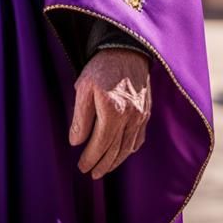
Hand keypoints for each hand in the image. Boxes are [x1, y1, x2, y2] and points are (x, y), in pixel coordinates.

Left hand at [68, 47, 150, 177]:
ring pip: (128, 148)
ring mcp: (141, 116)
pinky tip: (122, 153)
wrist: (127, 49)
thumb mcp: (83, 87)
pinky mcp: (146, 112)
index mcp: (112, 110)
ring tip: (104, 169)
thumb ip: (80, 117)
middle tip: (91, 173)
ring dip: (116, 161)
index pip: (101, 144)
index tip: (82, 167)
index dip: (91, 158)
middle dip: (102, 164)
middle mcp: (130, 117)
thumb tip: (76, 142)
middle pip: (115, 150)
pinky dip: (129, 149)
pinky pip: (139, 138)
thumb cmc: (101, 66)